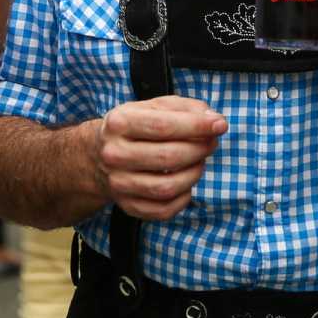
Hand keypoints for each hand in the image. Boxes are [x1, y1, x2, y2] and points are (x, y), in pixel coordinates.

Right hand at [89, 96, 226, 220]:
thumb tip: (213, 119)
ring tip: (199, 162)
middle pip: (168, 158)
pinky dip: (183, 199)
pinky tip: (186, 184)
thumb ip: (184, 108)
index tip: (220, 125)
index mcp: (119, 123)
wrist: (97, 156)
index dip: (197, 126)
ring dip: (193, 174)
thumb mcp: (152, 107)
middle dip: (199, 150)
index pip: (163, 126)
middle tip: (211, 143)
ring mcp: (119, 183)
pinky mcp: (127, 206)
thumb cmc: (134, 128)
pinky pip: (164, 210)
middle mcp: (114, 154)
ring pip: (167, 187)